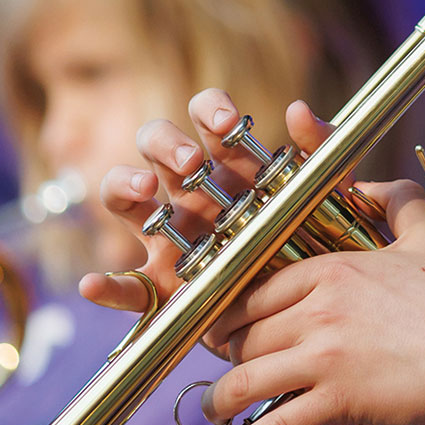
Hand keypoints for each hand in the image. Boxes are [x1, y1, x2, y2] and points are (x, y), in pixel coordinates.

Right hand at [81, 88, 318, 314]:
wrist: (316, 315)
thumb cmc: (320, 245)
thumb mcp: (332, 197)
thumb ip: (324, 150)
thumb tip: (296, 109)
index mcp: (231, 166)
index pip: (206, 118)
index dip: (209, 109)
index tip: (227, 123)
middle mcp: (193, 193)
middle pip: (155, 145)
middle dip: (165, 143)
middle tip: (189, 162)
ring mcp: (171, 238)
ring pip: (126, 198)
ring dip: (124, 183)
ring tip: (143, 190)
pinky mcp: (164, 288)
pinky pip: (126, 286)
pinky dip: (105, 286)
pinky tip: (93, 284)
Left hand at [82, 92, 424, 424]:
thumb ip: (399, 201)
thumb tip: (371, 186)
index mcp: (332, 270)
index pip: (256, 290)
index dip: (232, 311)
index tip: (224, 324)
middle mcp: (319, 311)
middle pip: (246, 334)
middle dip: (228, 353)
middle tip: (225, 363)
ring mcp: (325, 359)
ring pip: (248, 378)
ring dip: (223, 397)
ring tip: (216, 408)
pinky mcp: (336, 402)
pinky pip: (275, 424)